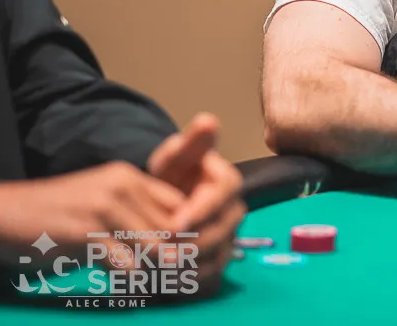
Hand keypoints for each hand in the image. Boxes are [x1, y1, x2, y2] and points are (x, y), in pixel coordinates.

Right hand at [0, 162, 182, 266]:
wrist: (4, 213)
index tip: (184, 255)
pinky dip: (131, 278)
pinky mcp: (87, 233)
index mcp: (129, 177)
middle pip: (172, 226)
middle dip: (176, 254)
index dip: (185, 232)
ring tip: (155, 281)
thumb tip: (171, 243)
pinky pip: (127, 263)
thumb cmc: (55, 214)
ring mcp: (105, 207)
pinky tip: (126, 283)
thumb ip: (134, 215)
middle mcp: (122, 185)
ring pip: (156, 245)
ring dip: (157, 269)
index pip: (180, 204)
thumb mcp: (101, 203)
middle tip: (176, 276)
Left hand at [148, 113, 244, 290]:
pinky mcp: (219, 257)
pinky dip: (190, 278)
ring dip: (191, 261)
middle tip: (163, 249)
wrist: (165, 202)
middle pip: (225, 227)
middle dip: (194, 240)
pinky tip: (166, 277)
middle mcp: (234, 208)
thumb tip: (208, 120)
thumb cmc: (171, 178)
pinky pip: (212, 272)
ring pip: (219, 252)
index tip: (176, 222)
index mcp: (227, 180)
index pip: (225, 193)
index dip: (203, 209)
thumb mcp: (174, 159)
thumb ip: (189, 144)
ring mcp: (229, 235)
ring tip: (162, 264)